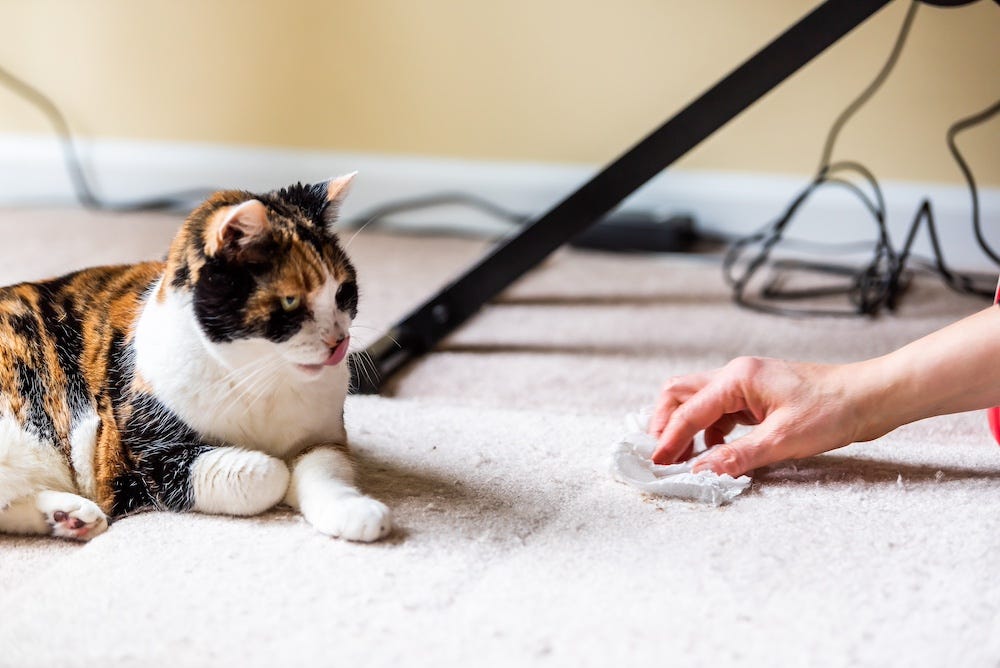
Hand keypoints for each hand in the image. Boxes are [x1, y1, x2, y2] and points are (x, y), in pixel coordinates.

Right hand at [648, 357, 875, 476]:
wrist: (871, 397)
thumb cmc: (833, 410)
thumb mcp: (783, 440)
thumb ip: (737, 456)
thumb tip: (700, 472)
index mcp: (737, 379)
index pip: (688, 410)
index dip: (669, 439)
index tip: (656, 463)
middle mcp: (736, 375)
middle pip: (680, 393)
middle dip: (665, 423)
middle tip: (661, 455)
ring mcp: (746, 384)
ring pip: (698, 401)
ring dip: (685, 427)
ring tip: (683, 457)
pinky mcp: (757, 396)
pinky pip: (719, 410)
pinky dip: (708, 430)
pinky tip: (715, 451)